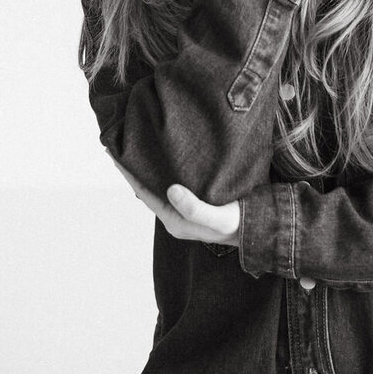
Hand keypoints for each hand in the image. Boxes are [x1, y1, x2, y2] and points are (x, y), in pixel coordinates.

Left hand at [110, 155, 240, 246]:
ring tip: (142, 147)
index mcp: (175, 220)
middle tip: (124, 145)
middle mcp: (176, 215)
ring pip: (160, 185)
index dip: (129, 174)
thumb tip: (170, 189)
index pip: (144, 193)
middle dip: (136, 169)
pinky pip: (173, 183)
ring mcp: (185, 208)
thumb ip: (194, 208)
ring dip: (151, 168)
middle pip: (149, 188)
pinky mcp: (195, 200)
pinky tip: (167, 156)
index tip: (115, 155)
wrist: (257, 228)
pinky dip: (166, 169)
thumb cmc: (238, 224)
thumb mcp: (217, 218)